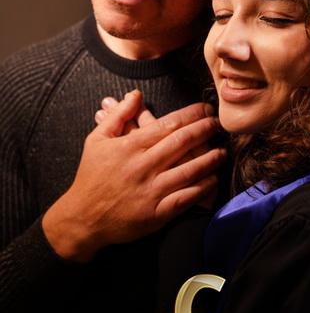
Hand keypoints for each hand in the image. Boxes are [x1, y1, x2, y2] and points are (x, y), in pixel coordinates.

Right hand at [96, 95, 217, 208]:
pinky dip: (202, 188)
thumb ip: (118, 115)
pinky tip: (213, 179)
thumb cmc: (90, 176)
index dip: (190, 115)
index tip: (205, 109)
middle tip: (218, 123)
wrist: (82, 218)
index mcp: (129, 147)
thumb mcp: (96, 140)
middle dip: (204, 130)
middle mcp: (142, 166)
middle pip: (181, 143)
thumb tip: (135, 94)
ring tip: (222, 151)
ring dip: (209, 159)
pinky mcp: (156, 213)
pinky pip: (185, 197)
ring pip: (188, 170)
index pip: (167, 125)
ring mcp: (150, 190)